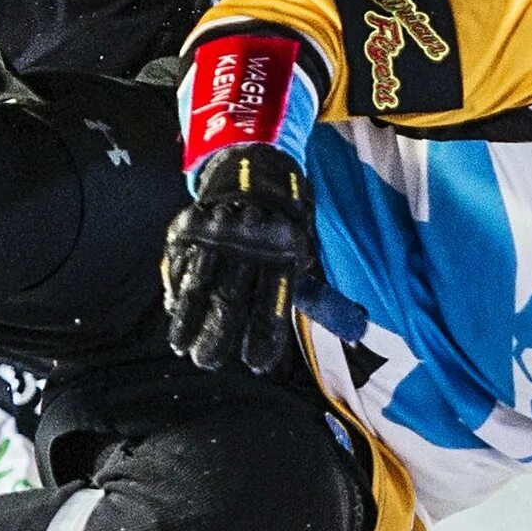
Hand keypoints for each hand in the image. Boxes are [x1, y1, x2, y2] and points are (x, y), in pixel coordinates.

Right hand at [163, 144, 317, 374]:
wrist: (254, 168)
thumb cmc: (283, 227)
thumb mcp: (305, 255)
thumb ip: (323, 299)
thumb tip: (357, 331)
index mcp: (284, 249)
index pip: (274, 297)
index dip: (265, 330)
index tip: (258, 362)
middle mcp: (251, 242)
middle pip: (232, 295)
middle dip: (219, 331)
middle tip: (209, 361)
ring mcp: (218, 233)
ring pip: (201, 281)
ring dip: (190, 317)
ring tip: (182, 345)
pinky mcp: (193, 226)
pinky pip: (181, 260)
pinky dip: (176, 288)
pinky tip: (174, 312)